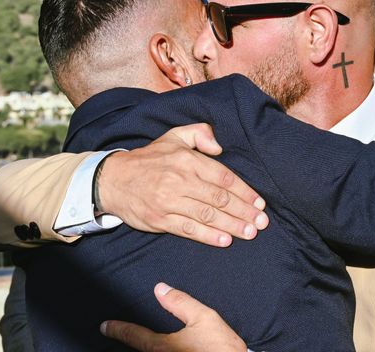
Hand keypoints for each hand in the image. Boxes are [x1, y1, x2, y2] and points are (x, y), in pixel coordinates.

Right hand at [98, 123, 268, 246]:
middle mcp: (180, 180)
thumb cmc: (150, 159)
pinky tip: (225, 240)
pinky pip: (188, 229)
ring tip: (250, 232)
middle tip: (261, 222)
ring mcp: (169, 201)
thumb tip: (219, 146)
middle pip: (219, 198)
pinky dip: (208, 236)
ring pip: (207, 215)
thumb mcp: (174, 136)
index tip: (260, 203)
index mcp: (187, 160)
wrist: (113, 179)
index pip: (223, 177)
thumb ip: (200, 134)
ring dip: (232, 225)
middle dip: (244, 211)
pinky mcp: (160, 219)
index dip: (244, 191)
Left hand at [101, 283, 246, 351]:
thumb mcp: (204, 317)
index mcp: (163, 346)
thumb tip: (160, 289)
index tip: (105, 326)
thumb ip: (181, 302)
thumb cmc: (220, 347)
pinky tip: (160, 348)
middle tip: (115, 334)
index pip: (135, 336)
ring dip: (140, 348)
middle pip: (138, 351)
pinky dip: (152, 351)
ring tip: (136, 341)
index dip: (119, 329)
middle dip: (127, 342)